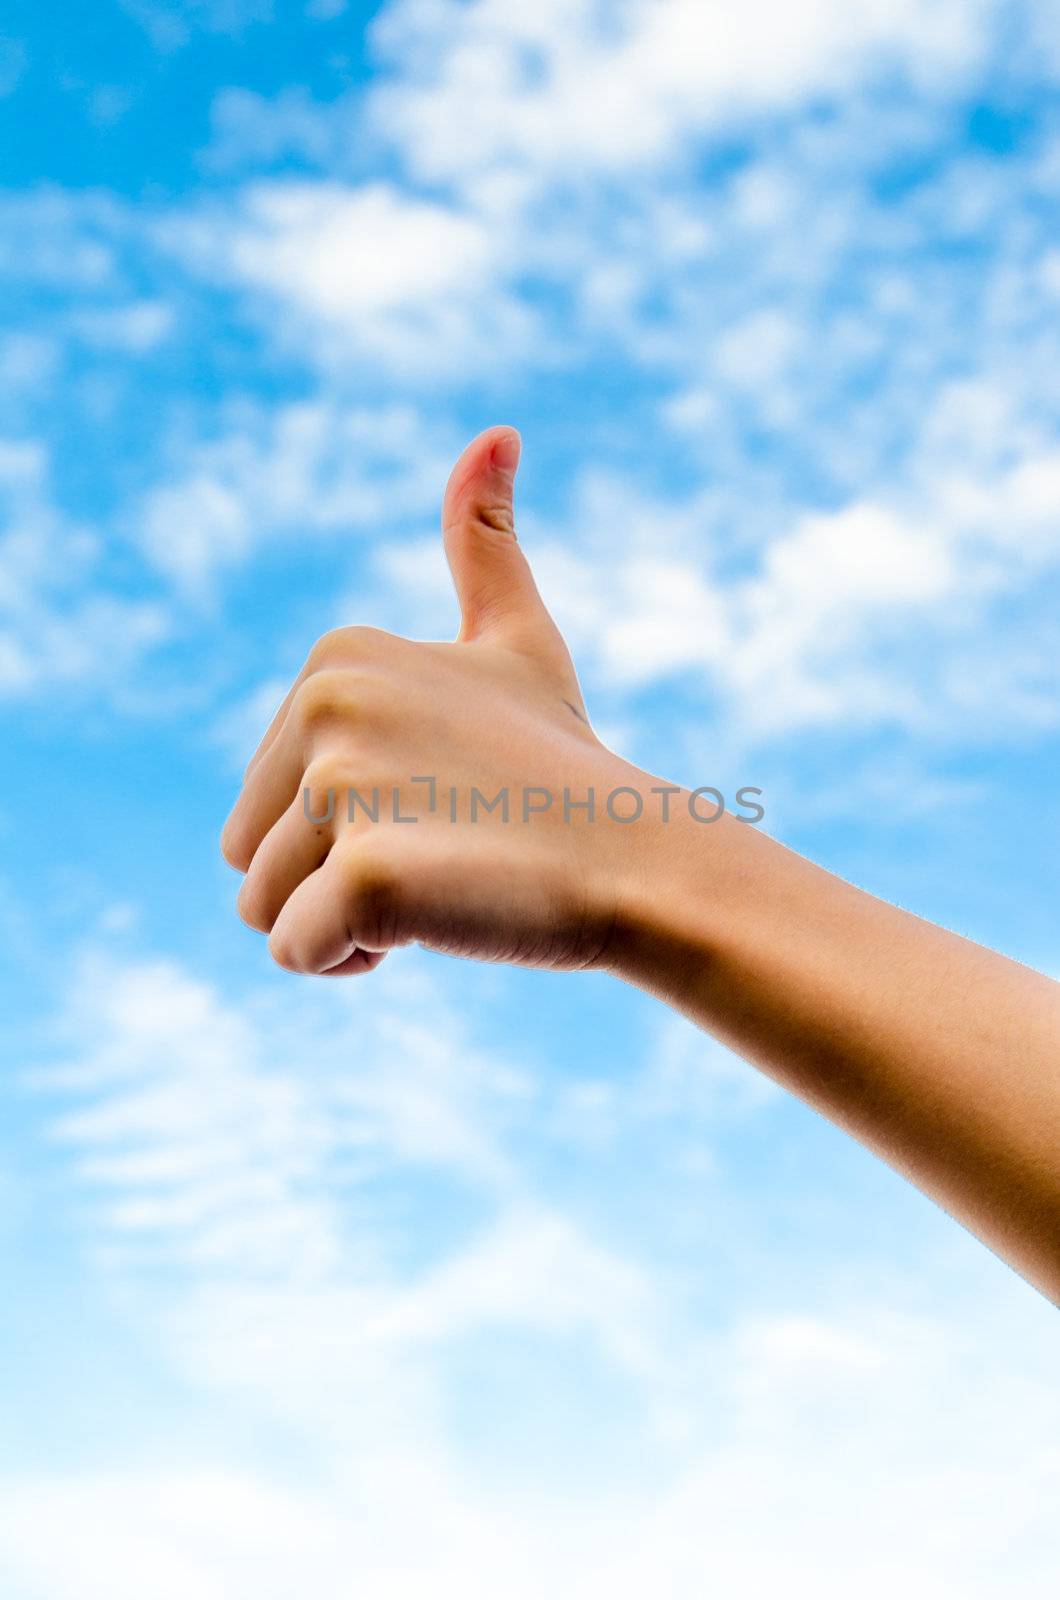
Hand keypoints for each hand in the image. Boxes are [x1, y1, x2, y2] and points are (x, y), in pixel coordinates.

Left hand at [221, 426, 654, 975]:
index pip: (267, 793)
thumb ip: (485, 542)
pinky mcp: (363, 872)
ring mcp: (342, 785)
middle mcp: (326, 704)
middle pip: (246, 851)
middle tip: (441, 849)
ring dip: (341, 924)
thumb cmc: (565, 764)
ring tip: (440, 883)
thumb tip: (495, 431)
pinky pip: (297, 950)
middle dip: (327, 877)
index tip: (440, 799)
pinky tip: (436, 920)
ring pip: (260, 909)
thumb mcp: (518, 638)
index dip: (345, 822)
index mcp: (337, 655)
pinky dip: (353, 958)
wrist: (638, 858)